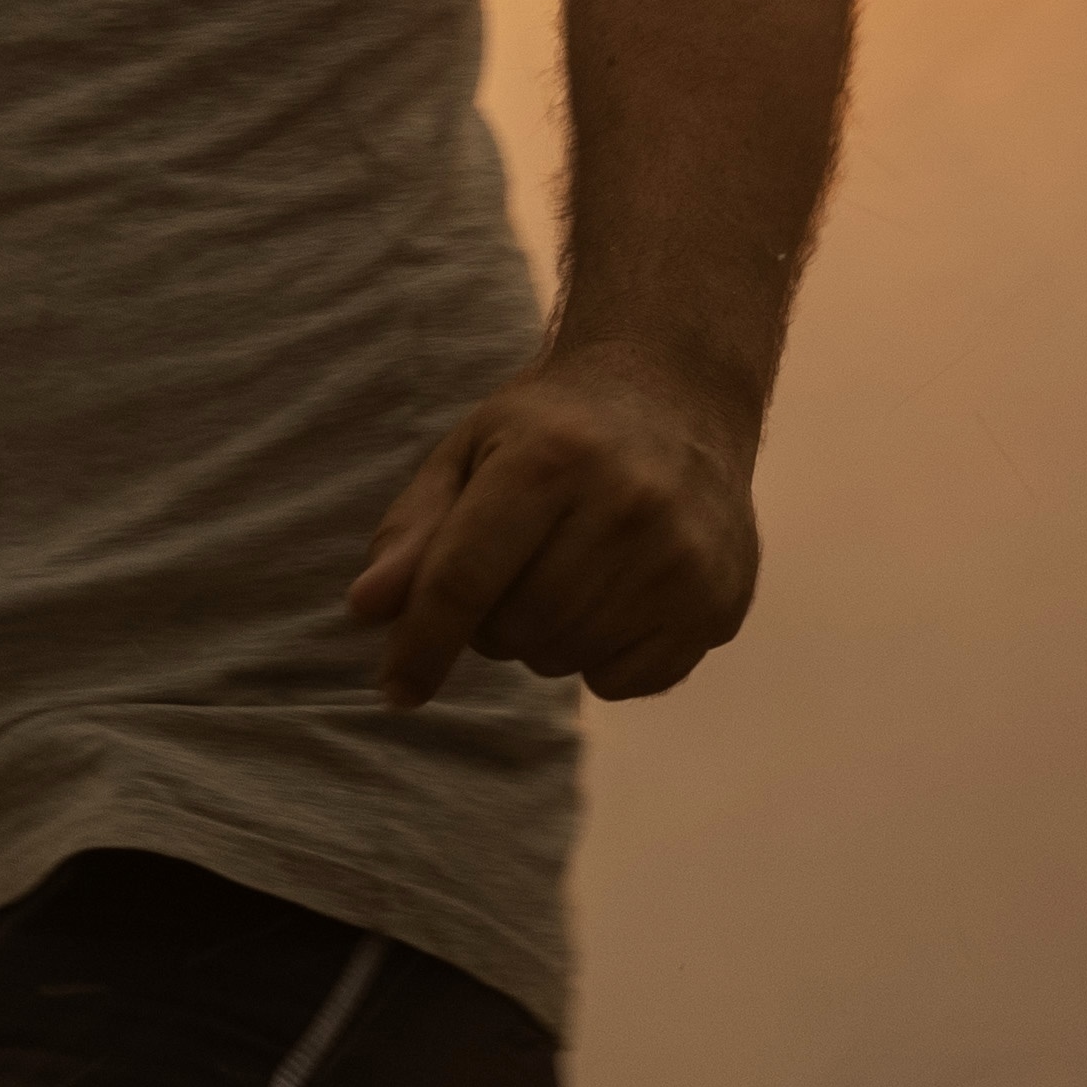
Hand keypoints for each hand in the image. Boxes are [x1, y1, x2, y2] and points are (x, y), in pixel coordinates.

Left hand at [349, 347, 763, 707]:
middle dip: (492, 620)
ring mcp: (682, 558)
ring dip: (545, 637)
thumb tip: (367, 610)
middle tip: (517, 565)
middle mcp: (627, 505)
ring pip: (565, 659)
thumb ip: (414, 531)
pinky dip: (602, 658)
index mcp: (552, 458)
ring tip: (567, 571)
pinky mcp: (719, 602)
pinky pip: (624, 683)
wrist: (679, 397)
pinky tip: (617, 595)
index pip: (465, 580)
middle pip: (514, 630)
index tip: (395, 689)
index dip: (421, 643)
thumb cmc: (553, 430)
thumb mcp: (470, 452)